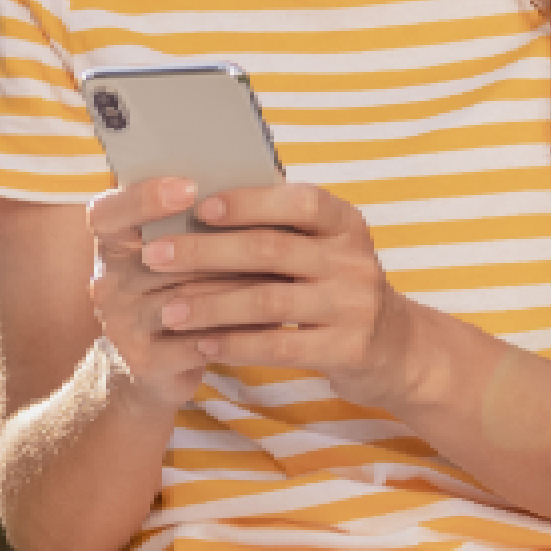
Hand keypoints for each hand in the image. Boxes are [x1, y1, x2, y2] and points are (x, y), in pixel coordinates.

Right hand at [85, 177, 268, 415]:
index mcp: (109, 241)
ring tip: (283, 276)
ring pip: (189, 298)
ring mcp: (120, 324)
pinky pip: (199, 340)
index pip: (108, 212)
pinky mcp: (144, 361)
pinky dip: (238, 330)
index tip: (190, 188)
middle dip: (222, 248)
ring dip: (239, 288)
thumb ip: (201, 220)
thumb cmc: (181, 288)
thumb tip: (257, 186)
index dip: (145, 198)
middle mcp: (106, 281)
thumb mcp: (180, 250)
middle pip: (164, 256)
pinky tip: (272, 322)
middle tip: (272, 236)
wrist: (155, 366)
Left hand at [132, 181, 418, 409]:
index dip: (248, 202)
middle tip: (154, 256)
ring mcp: (355, 305)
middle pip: (270, 250)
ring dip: (210, 305)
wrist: (395, 349)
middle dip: (205, 252)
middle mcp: (354, 259)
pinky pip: (280, 345)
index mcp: (345, 223)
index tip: (199, 206)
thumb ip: (279, 229)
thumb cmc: (334, 288)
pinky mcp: (349, 349)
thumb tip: (196, 202)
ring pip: (268, 301)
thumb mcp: (324, 249)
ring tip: (168, 311)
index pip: (299, 201)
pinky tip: (203, 344)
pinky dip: (236, 344)